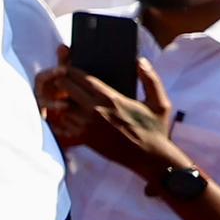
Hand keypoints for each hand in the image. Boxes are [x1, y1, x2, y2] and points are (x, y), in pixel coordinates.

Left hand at [36, 56, 188, 178]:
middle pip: (65, 87)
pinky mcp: (84, 139)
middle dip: (61, 81)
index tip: (66, 66)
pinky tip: (67, 114)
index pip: (79, 77)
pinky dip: (61, 117)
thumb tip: (140, 61)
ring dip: (59, 100)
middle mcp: (94, 110)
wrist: (150, 158)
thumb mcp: (160, 103)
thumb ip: (151, 79)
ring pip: (60, 106)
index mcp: (110, 98)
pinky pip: (63, 124)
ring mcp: (86, 125)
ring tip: (62, 96)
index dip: (69, 69)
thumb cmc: (156, 129)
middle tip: (62, 80)